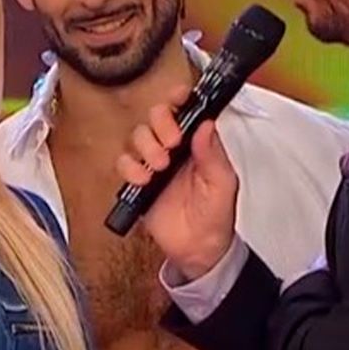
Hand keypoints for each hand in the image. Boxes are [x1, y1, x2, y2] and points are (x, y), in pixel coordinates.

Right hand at [116, 85, 239, 279]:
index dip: (179, 99)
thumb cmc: (216, 216)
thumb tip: (206, 124)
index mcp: (198, 144)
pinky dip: (129, 167)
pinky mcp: (139, 182)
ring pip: (138, 136)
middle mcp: (175, 149)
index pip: (186, 110)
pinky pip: (124, 163)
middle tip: (171, 143)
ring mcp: (155, 164)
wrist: (198, 250)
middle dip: (160, 124)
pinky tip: (143, 180)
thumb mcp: (223, 184)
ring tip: (159, 166)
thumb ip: (213, 154)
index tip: (178, 99)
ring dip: (146, 146)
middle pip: (156, 116)